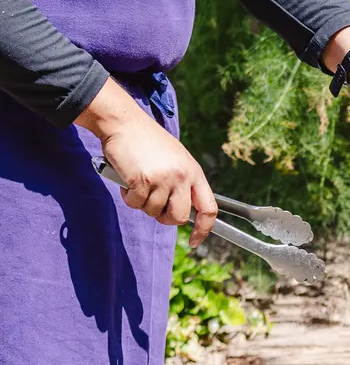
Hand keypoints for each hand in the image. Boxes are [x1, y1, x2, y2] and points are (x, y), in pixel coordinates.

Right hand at [76, 78, 217, 244]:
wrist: (126, 124)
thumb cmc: (148, 142)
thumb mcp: (175, 160)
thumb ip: (182, 183)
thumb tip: (181, 211)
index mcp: (194, 172)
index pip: (209, 207)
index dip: (204, 228)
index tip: (196, 241)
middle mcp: (183, 176)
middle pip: (178, 217)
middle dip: (162, 216)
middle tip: (151, 200)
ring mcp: (164, 179)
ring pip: (153, 212)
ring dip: (141, 202)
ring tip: (139, 180)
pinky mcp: (143, 180)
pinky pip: (135, 204)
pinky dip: (128, 196)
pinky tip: (128, 178)